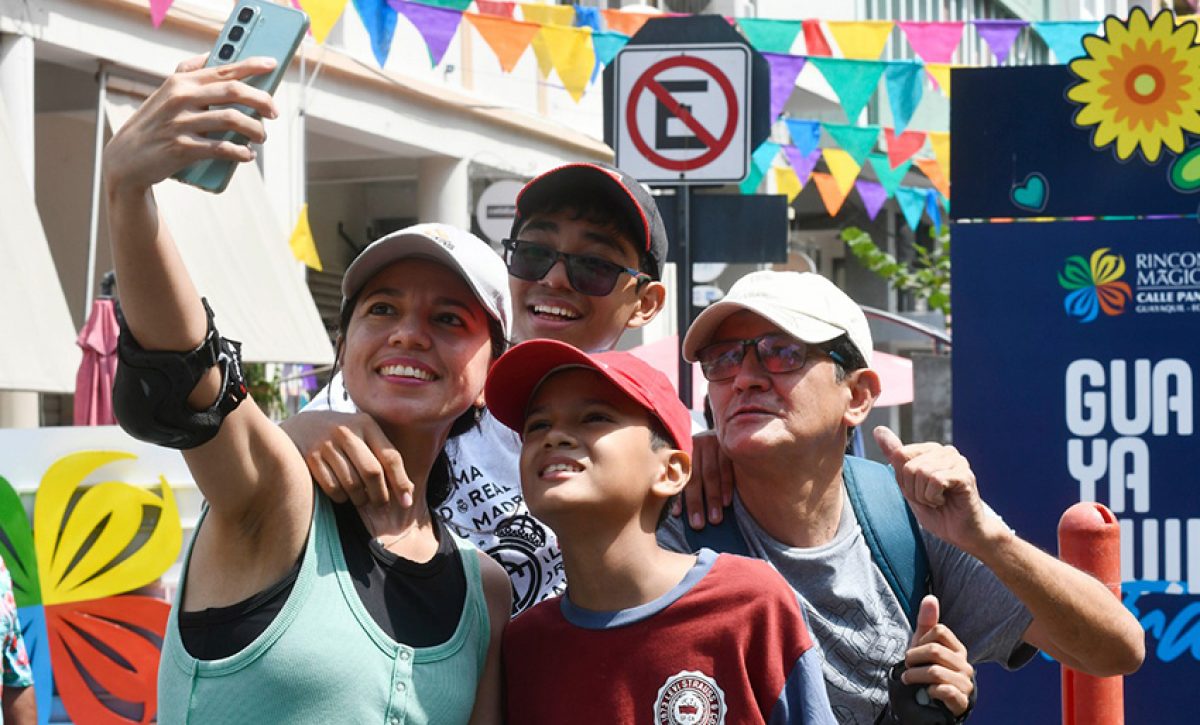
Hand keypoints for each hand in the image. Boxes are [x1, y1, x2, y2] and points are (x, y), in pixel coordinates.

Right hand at [102, 55, 278, 196]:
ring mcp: (181, 123)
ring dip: (255, 129)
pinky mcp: (183, 148)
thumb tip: (213, 56)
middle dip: (262, 100)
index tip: (272, 64)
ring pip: (233, 120)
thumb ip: (188, 73)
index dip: (251, 65)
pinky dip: (241, 152)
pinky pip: (222, 148)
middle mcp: (181, 98)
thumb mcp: (166, 92)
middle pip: (234, 92)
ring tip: (261, 137)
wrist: (126, 158)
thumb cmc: (154, 123)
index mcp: (181, 81)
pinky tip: (247, 155)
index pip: (223, 69)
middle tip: (274, 112)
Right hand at [286, 411, 413, 507]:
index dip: (401, 483)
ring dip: (360, 499)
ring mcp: (326, 444)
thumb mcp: (363, 436)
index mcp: (366, 424)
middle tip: (381, 504)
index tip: (406, 503)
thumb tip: (408, 493)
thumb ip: (383, 457)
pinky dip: (342, 498)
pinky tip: (343, 495)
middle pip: (372, 472)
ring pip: (352, 484)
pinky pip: (333, 489)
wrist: (301, 426)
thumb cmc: (342, 437)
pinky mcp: (310, 458)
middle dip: (380, 494)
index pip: (390, 457)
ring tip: (362, 499)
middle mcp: (346, 431)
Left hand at [670, 430, 733, 528]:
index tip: (677, 515)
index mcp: (681, 448)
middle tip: (698, 525)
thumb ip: (683, 478)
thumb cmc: (703, 453)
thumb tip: (675, 511)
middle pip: (694, 477)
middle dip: (696, 503)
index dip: (677, 495)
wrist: (726, 427)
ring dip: (713, 499)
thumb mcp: (691, 459)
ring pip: (711, 474)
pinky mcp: (728, 444)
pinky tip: (726, 503)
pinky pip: (727, 468)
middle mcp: (695, 443)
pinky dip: (726, 486)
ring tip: (715, 519)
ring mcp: (712, 441)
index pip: (678, 475)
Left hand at [873, 426, 999, 553]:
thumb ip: (895, 457)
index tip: (919, 491)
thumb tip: (878, 429)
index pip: (899, 455)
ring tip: (938, 501)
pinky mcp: (964, 474)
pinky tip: (945, 501)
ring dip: (924, 496)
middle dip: (913, 490)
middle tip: (930, 499)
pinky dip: (933, 497)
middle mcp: (945, 450)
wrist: (961, 534)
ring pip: (921, 472)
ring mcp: (957, 461)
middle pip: (908, 466)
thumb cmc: (937, 511)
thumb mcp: (908, 485)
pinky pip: (935, 481)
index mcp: (930, 450)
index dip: (903, 481)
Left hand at [902, 595, 974, 717]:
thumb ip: (926, 623)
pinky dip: (930, 691)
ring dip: (915, 676)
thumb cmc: (928, 669)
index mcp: (957, 649)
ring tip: (909, 679)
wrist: (931, 703)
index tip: (914, 652)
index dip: (920, 640)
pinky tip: (927, 692)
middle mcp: (965, 665)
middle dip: (913, 659)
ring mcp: (965, 684)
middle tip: (907, 668)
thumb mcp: (923, 645)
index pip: (938, 631)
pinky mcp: (961, 701)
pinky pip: (945, 691)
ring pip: (935, 672)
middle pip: (934, 650)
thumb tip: (930, 597)